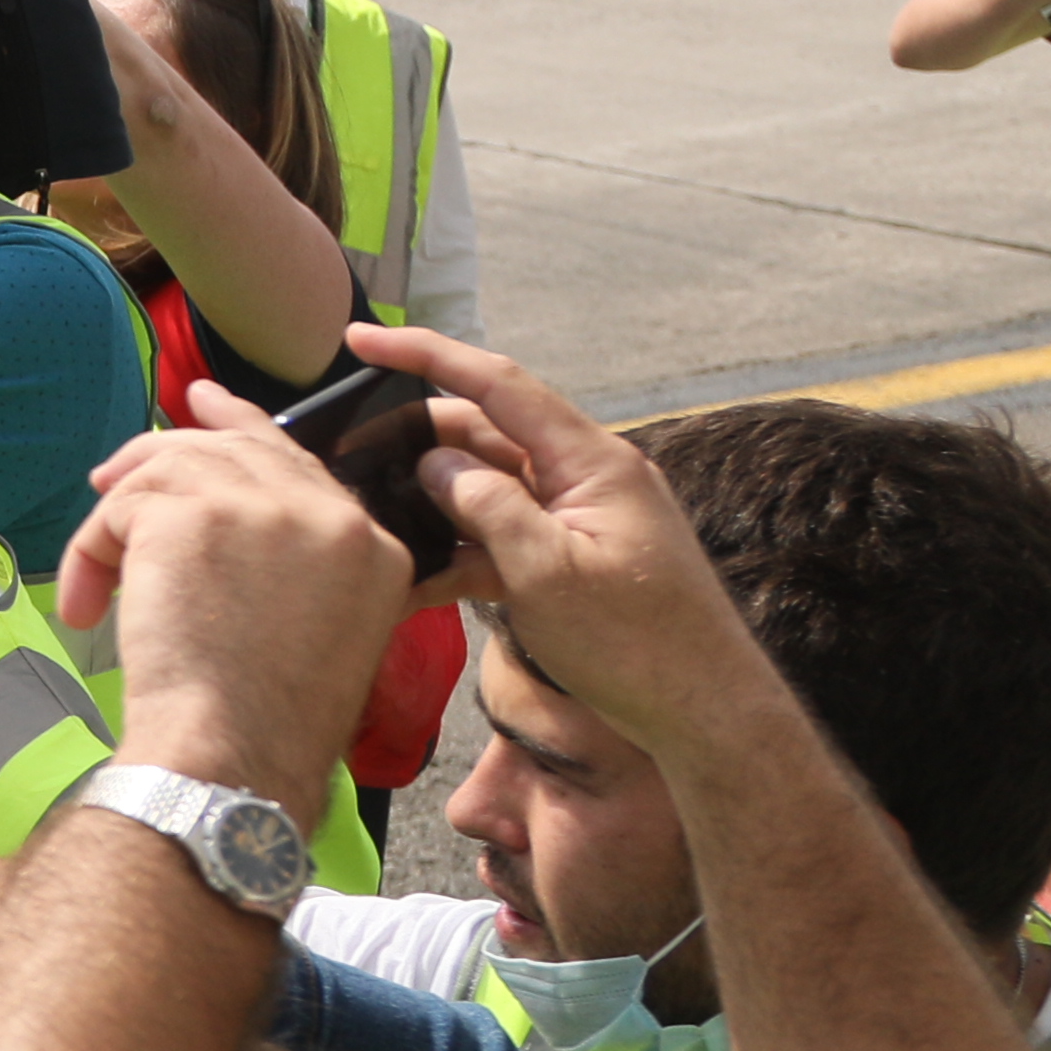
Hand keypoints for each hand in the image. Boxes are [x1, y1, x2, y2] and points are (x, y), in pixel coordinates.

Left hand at [50, 384, 408, 806]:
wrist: (236, 756)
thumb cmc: (267, 727)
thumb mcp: (324, 636)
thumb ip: (299, 569)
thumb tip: (229, 522)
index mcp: (375, 548)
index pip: (304, 465)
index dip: (247, 433)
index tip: (206, 409)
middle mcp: (332, 514)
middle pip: (241, 447)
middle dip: (177, 443)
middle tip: (122, 464)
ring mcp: (266, 504)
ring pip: (173, 467)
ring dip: (119, 518)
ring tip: (96, 564)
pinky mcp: (196, 510)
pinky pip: (122, 505)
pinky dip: (89, 554)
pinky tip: (85, 605)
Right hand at [368, 322, 775, 762]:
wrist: (704, 713)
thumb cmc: (637, 644)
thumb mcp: (545, 572)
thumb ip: (484, 505)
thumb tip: (433, 462)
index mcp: (591, 461)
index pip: (497, 383)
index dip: (425, 353)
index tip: (361, 337)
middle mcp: (587, 476)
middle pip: (486, 433)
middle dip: (415, 440)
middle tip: (346, 458)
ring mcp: (581, 518)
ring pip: (488, 489)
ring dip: (431, 505)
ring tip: (370, 520)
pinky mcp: (574, 558)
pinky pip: (505, 537)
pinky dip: (459, 552)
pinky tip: (413, 582)